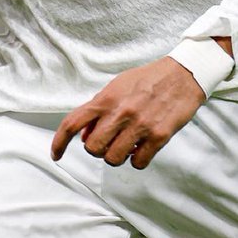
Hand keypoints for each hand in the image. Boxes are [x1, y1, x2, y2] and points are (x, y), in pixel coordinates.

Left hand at [51, 56, 205, 169]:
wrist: (182, 75)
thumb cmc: (147, 80)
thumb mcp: (117, 86)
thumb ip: (99, 109)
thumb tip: (85, 136)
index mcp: (107, 98)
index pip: (73, 122)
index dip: (59, 142)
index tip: (56, 155)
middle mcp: (121, 112)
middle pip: (92, 148)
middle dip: (97, 149)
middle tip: (108, 141)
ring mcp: (140, 126)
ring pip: (113, 159)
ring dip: (117, 155)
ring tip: (127, 143)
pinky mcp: (159, 137)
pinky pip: (138, 163)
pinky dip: (137, 159)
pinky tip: (142, 147)